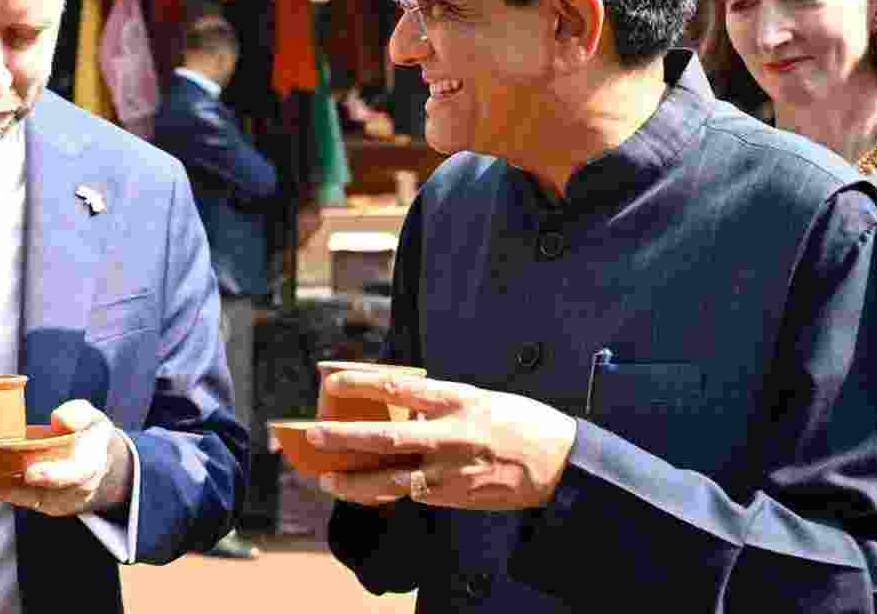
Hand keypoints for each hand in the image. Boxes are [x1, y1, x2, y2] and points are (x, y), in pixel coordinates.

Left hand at [0, 400, 131, 516]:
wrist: (99, 464)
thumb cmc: (91, 435)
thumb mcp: (93, 417)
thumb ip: (79, 415)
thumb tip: (60, 419)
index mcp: (88, 467)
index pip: (72, 474)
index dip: (52, 475)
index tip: (31, 472)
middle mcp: (71, 491)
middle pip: (37, 492)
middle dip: (5, 487)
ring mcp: (54, 501)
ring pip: (20, 498)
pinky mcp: (39, 504)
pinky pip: (14, 499)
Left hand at [307, 371, 576, 510]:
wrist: (561, 462)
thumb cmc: (519, 423)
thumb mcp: (480, 400)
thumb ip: (439, 406)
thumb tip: (398, 409)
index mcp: (458, 399)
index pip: (399, 387)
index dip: (361, 383)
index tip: (331, 381)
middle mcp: (452, 434)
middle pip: (387, 436)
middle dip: (346, 437)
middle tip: (315, 436)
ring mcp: (452, 470)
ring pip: (393, 479)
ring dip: (356, 481)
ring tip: (327, 480)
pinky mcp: (456, 496)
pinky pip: (413, 494)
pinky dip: (386, 492)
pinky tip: (364, 491)